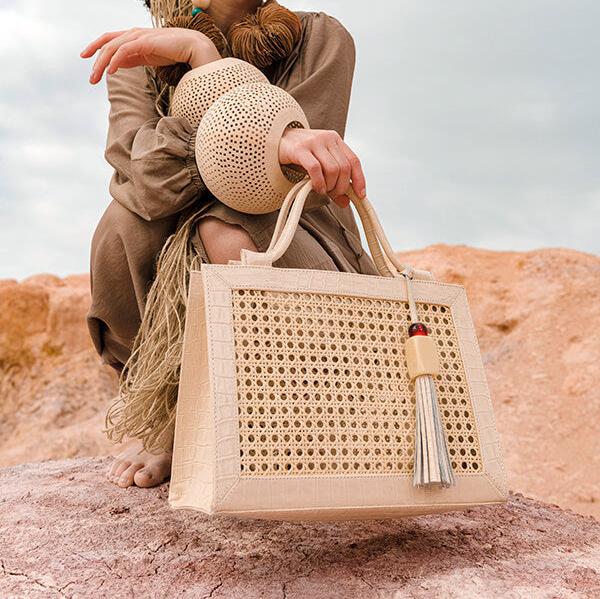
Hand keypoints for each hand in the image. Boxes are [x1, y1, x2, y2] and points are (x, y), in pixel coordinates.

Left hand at [80, 27, 220, 83]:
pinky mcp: (144, 42)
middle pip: (106, 43)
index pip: (109, 39)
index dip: (95, 47)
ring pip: (112, 48)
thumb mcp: (148, 57)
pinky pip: (124, 51)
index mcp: (134, 36)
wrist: (192, 46)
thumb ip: (133, 59)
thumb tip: (118, 64)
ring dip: (102, 64)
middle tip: (90, 78)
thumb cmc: (174, 52)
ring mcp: (138, 36)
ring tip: (96, 78)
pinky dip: (115, 62)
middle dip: (95, 59)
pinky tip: (111, 72)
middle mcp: (133, 33)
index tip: (86, 58)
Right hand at [278, 128, 366, 207]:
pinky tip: (316, 187)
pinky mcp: (300, 149)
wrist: (274, 140)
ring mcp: (314, 142)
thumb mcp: (320, 165)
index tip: (360, 196)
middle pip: (344, 168)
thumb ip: (333, 181)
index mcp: (335, 140)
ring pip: (332, 169)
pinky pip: (315, 170)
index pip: (354, 161)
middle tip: (332, 194)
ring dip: (329, 186)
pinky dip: (319, 183)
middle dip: (340, 187)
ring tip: (322, 190)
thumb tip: (345, 203)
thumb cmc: (299, 155)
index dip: (359, 180)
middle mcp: (327, 138)